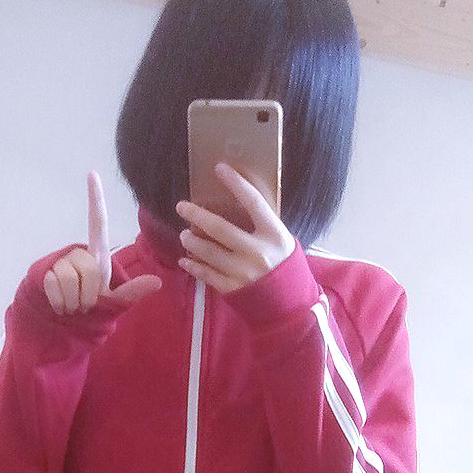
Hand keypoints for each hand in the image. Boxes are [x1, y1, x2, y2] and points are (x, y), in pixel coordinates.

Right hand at [43, 171, 161, 314]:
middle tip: (87, 303)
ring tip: (74, 305)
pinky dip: (61, 302)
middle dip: (90, 295)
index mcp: (98, 255)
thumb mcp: (115, 301)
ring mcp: (60, 261)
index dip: (96, 199)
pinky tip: (61, 305)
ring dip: (75, 301)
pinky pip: (56, 287)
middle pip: (90, 270)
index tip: (92, 174)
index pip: (98, 223)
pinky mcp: (45, 272)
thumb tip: (157, 282)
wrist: (65, 320)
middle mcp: (78, 253)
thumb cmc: (93, 307)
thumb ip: (133, 292)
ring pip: (71, 280)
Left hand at [174, 161, 295, 292]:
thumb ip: (262, 225)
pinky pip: (206, 274)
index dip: (236, 183)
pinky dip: (193, 266)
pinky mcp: (232, 289)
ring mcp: (243, 272)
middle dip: (197, 215)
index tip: (219, 168)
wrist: (290, 304)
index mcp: (274, 234)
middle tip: (182, 207)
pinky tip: (185, 260)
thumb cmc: (284, 266)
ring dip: (192, 241)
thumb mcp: (281, 241)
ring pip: (208, 252)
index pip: (253, 202)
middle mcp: (258, 252)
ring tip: (184, 235)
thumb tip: (236, 202)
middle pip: (220, 228)